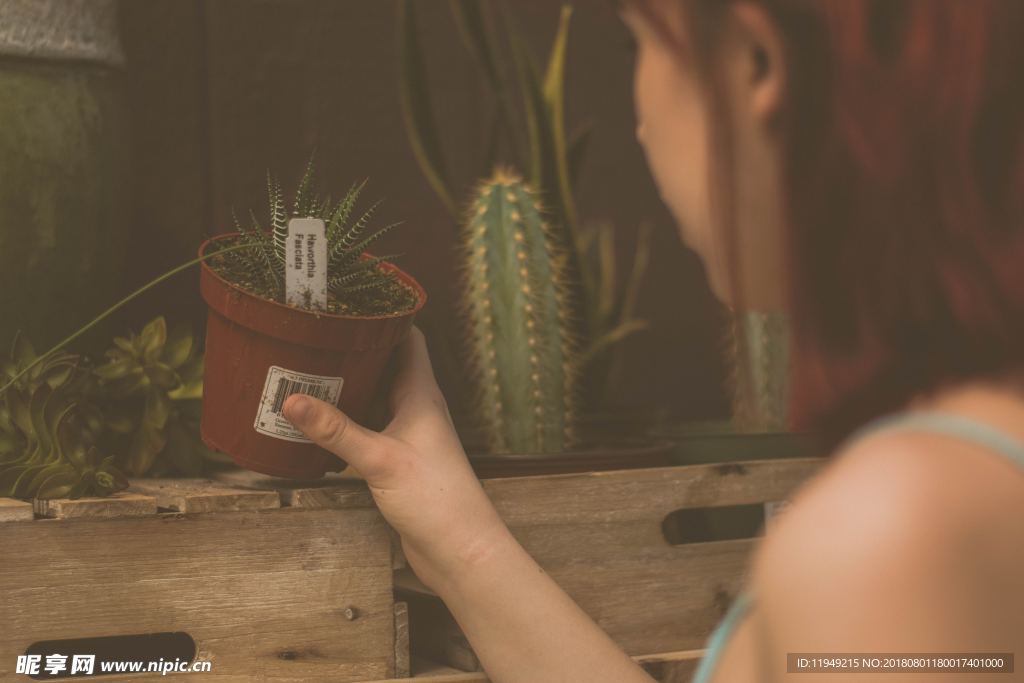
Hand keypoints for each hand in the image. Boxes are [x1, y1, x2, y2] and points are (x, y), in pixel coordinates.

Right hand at [282, 326, 511, 592]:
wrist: (459, 549)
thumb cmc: (436, 498)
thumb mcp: (379, 459)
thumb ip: (335, 430)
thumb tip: (291, 400)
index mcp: (421, 394)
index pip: (407, 338)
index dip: (383, 317)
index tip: (349, 303)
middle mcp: (416, 408)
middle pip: (385, 366)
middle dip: (352, 351)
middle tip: (312, 338)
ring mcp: (408, 434)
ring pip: (374, 398)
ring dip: (346, 388)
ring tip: (304, 374)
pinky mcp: (398, 460)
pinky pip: (368, 429)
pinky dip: (345, 423)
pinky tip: (317, 425)